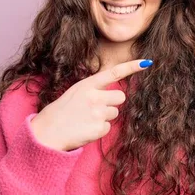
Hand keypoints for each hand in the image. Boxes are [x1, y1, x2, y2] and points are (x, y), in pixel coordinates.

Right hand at [31, 59, 153, 150]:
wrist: (47, 132)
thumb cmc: (62, 111)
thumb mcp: (76, 92)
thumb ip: (94, 89)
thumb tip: (116, 93)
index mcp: (87, 84)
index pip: (114, 72)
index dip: (132, 67)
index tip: (147, 62)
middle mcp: (94, 96)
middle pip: (120, 96)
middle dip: (112, 102)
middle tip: (94, 108)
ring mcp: (98, 112)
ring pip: (115, 113)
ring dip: (104, 117)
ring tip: (86, 119)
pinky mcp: (99, 128)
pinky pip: (108, 127)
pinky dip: (99, 130)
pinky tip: (85, 129)